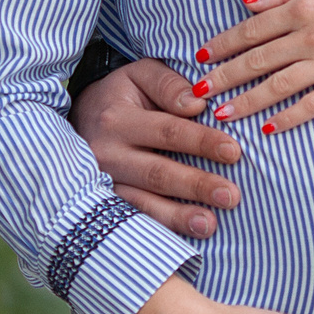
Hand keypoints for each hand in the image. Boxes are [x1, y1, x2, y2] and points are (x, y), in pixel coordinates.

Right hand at [74, 60, 242, 239]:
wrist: (79, 118)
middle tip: (232, 196)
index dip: (202, 141)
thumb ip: (168, 84)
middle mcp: (106, 154)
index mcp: (118, 119)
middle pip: (157, 173)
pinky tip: (184, 238)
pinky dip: (159, 230)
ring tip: (210, 224)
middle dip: (196, 185)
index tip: (234, 152)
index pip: (168, 131)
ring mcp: (102, 183)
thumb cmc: (121, 95)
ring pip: (142, 203)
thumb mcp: (140, 74)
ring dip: (178, 216)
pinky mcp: (103, 204)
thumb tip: (197, 104)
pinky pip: (132, 219)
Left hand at [195, 0, 313, 133]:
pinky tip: (271, 127)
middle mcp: (312, 35)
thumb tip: (249, 2)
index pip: (251, 30)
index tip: (202, 58)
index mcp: (303, 5)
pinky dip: (291, 116)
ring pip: (279, 85)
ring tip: (223, 114)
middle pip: (257, 60)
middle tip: (197, 93)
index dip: (223, 45)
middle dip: (224, 78)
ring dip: (247, 101)